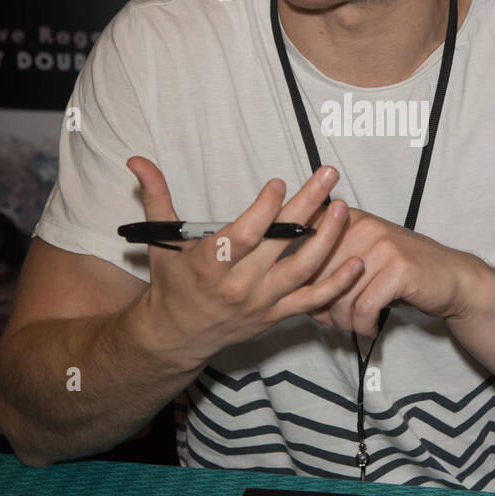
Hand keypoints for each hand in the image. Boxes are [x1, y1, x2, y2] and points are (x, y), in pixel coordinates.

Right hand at [124, 158, 364, 369]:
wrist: (178, 335)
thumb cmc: (172, 282)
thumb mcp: (161, 240)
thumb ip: (155, 196)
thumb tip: (136, 160)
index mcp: (210, 265)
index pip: (243, 236)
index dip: (264, 210)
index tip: (279, 182)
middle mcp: (239, 285)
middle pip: (280, 244)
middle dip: (307, 207)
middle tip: (328, 175)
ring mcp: (262, 302)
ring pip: (302, 270)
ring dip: (327, 239)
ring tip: (342, 207)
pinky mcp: (277, 314)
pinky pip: (313, 300)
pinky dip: (337, 284)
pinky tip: (358, 261)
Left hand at [304, 206, 483, 336]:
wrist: (451, 278)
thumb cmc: (400, 275)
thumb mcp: (361, 261)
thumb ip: (328, 270)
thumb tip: (298, 300)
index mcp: (346, 219)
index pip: (304, 248)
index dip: (302, 283)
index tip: (313, 300)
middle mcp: (362, 226)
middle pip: (318, 277)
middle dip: (322, 307)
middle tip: (335, 321)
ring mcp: (382, 245)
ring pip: (340, 296)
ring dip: (345, 321)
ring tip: (357, 325)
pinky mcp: (399, 268)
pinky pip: (364, 308)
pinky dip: (364, 326)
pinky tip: (371, 328)